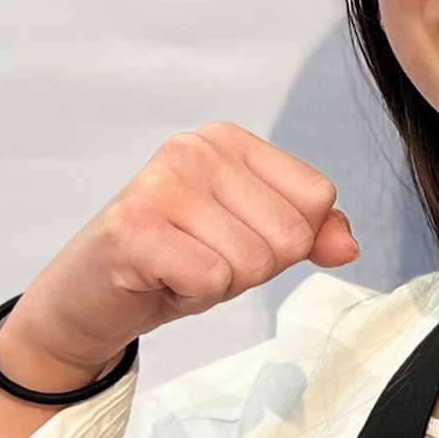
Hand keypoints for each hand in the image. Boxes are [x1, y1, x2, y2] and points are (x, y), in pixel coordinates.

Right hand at [0, 124, 358, 384]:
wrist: (91, 298)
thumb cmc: (176, 260)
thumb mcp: (255, 240)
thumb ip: (311, 232)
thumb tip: (347, 245)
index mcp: (230, 140)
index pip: (318, 196)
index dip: (289, 239)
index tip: (235, 238)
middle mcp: (195, 148)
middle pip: (291, 233)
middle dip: (255, 268)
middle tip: (203, 260)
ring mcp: (160, 184)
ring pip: (253, 261)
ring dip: (221, 285)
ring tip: (180, 269)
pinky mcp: (133, 229)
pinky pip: (212, 280)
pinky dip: (192, 297)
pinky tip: (161, 281)